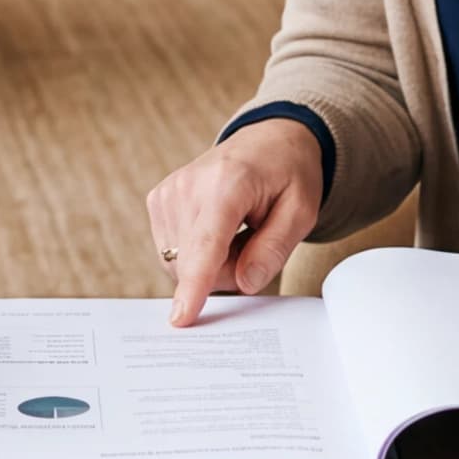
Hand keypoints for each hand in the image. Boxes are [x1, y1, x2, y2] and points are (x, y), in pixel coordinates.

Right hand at [143, 122, 323, 325]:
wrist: (266, 142)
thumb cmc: (287, 174)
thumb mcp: (301, 211)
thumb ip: (274, 249)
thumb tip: (244, 283)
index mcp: (227, 183)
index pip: (206, 244)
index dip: (194, 285)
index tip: (181, 317)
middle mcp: (188, 186)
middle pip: (194, 264)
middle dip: (226, 271)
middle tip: (254, 243)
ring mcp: (167, 192)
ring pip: (180, 264)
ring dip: (211, 264)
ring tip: (236, 233)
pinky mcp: (158, 201)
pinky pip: (171, 254)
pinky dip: (197, 254)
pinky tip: (217, 231)